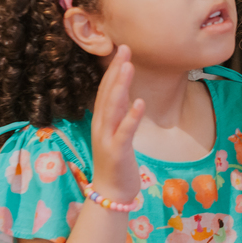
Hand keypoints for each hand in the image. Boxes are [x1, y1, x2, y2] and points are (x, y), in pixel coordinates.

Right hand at [90, 46, 145, 203]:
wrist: (111, 194)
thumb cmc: (117, 163)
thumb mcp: (118, 134)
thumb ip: (120, 115)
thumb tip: (127, 94)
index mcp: (103, 121)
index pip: (106, 90)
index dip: (113, 70)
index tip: (122, 50)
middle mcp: (101, 126)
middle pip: (107, 93)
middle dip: (116, 70)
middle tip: (124, 48)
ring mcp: (107, 138)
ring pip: (112, 108)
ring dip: (120, 86)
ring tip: (128, 66)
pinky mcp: (117, 151)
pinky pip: (125, 131)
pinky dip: (131, 116)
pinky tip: (140, 102)